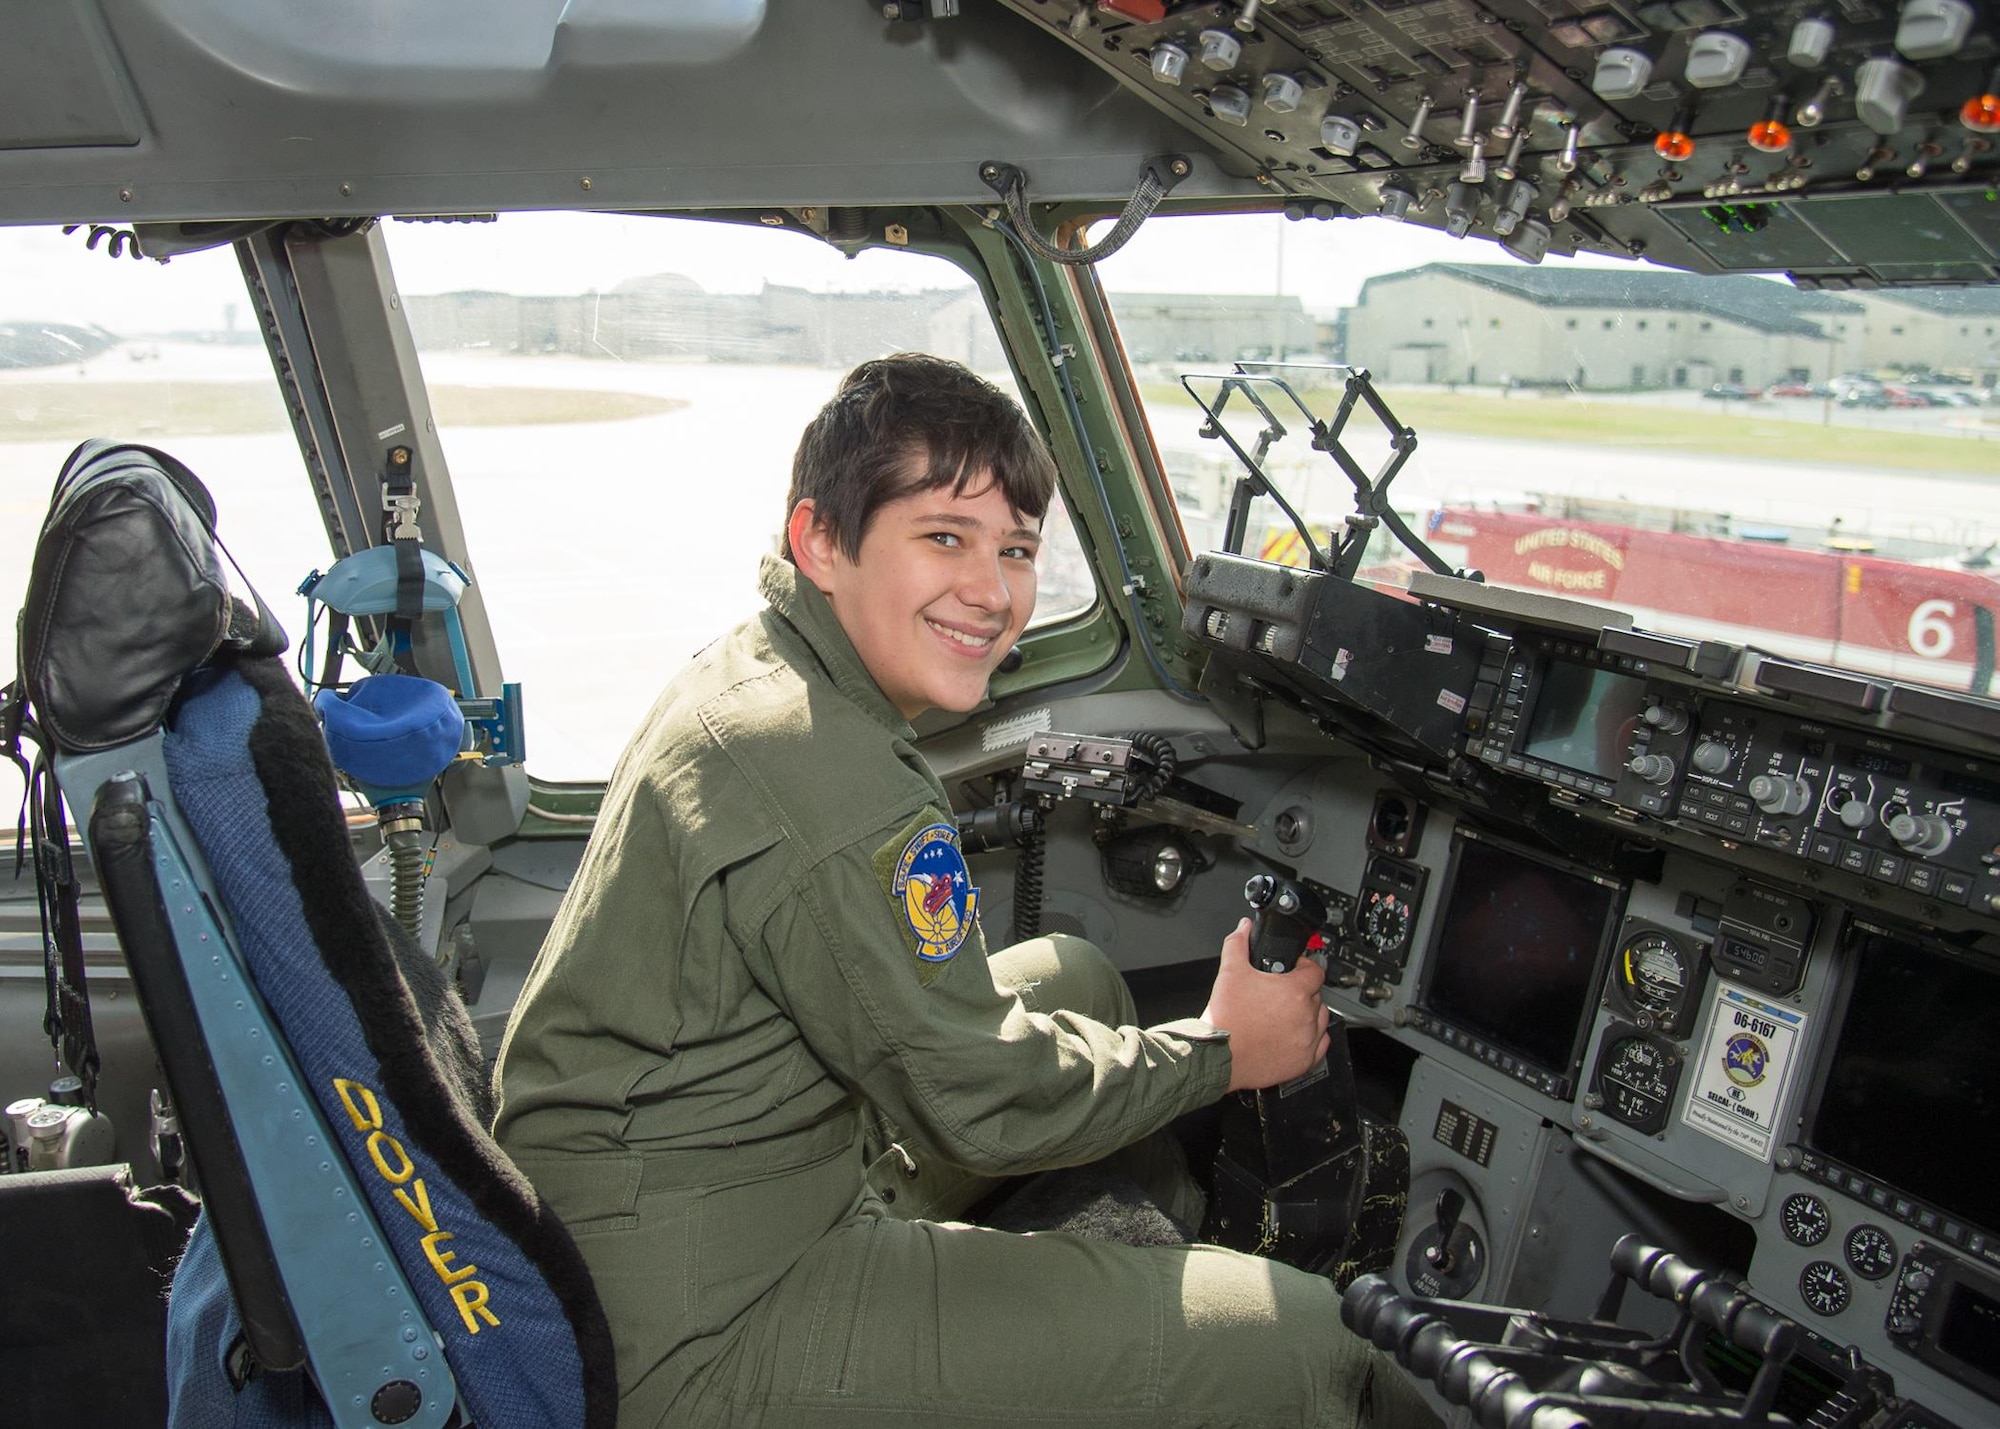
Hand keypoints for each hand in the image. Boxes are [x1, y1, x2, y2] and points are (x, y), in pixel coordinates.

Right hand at [1199, 917, 1329, 1091]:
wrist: (1220, 1057)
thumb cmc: (1227, 1019)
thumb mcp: (1229, 972)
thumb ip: (1238, 944)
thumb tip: (1244, 928)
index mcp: (1295, 991)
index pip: (1315, 970)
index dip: (1303, 966)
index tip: (1293, 969)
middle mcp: (1307, 1015)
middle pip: (1316, 994)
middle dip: (1301, 990)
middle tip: (1280, 994)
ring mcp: (1308, 1040)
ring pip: (1321, 1019)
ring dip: (1308, 1013)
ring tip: (1285, 1014)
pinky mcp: (1304, 1061)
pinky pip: (1321, 1044)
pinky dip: (1311, 1038)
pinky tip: (1293, 1034)